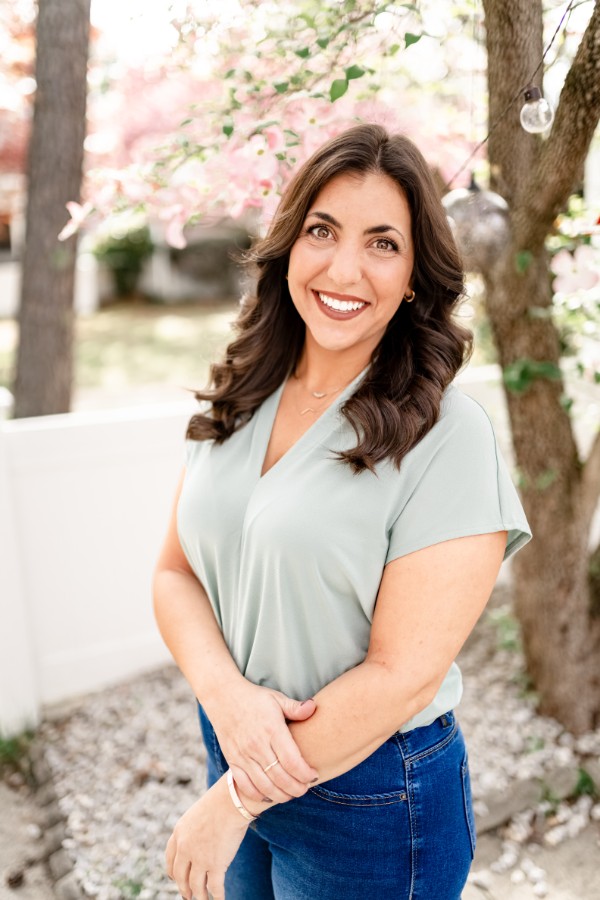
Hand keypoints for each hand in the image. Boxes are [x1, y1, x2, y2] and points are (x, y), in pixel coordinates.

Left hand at [166, 776, 247, 899]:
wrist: (231, 801)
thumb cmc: (219, 802)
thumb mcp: (197, 814)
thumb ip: (193, 829)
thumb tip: (199, 839)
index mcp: (179, 833)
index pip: (170, 859)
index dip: (173, 872)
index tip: (175, 878)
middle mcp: (185, 848)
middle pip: (180, 876)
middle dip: (184, 888)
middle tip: (187, 895)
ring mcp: (199, 858)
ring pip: (196, 886)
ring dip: (199, 896)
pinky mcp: (215, 865)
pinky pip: (214, 888)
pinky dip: (217, 897)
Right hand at [204, 680, 318, 803]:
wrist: (222, 696)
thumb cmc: (254, 698)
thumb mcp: (276, 698)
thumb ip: (295, 707)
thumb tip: (314, 708)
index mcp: (272, 729)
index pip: (292, 761)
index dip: (305, 774)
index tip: (314, 775)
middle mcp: (257, 745)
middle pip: (280, 778)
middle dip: (297, 788)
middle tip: (305, 788)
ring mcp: (243, 755)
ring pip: (264, 786)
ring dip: (281, 795)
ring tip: (291, 794)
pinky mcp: (232, 761)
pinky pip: (245, 786)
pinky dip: (258, 795)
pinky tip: (269, 795)